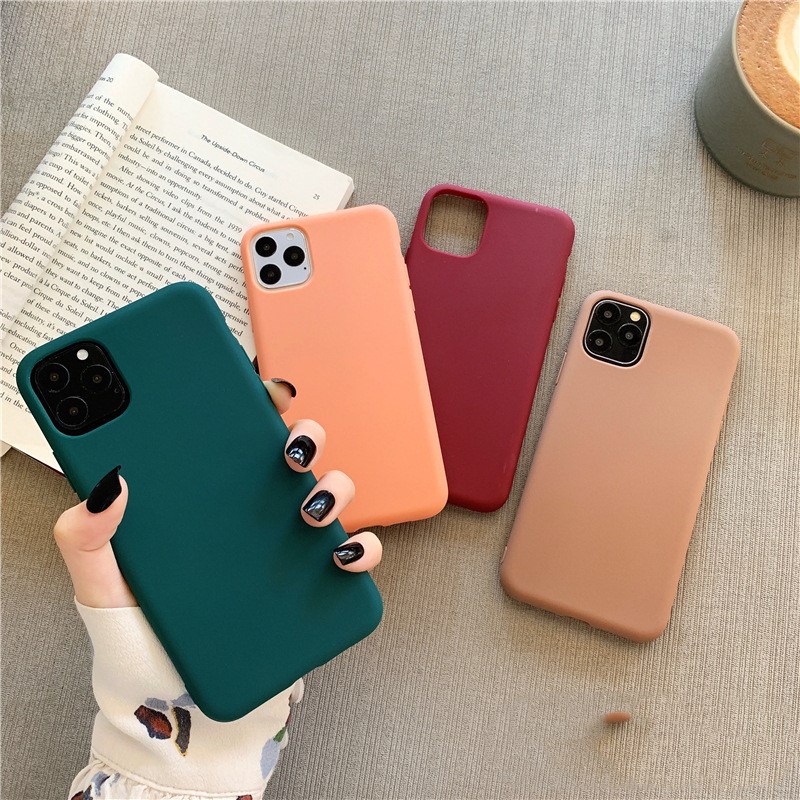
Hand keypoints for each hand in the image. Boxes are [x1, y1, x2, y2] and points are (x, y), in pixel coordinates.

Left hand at [54, 377, 382, 608]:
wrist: (173, 702)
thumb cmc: (139, 635)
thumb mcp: (101, 584)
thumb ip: (88, 536)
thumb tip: (108, 484)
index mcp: (207, 495)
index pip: (237, 431)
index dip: (259, 397)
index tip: (268, 389)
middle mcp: (253, 511)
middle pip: (294, 449)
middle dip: (304, 435)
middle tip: (289, 450)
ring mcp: (287, 544)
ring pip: (331, 490)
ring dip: (334, 487)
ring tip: (308, 510)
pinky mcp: (314, 583)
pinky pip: (353, 554)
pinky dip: (361, 547)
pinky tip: (340, 555)